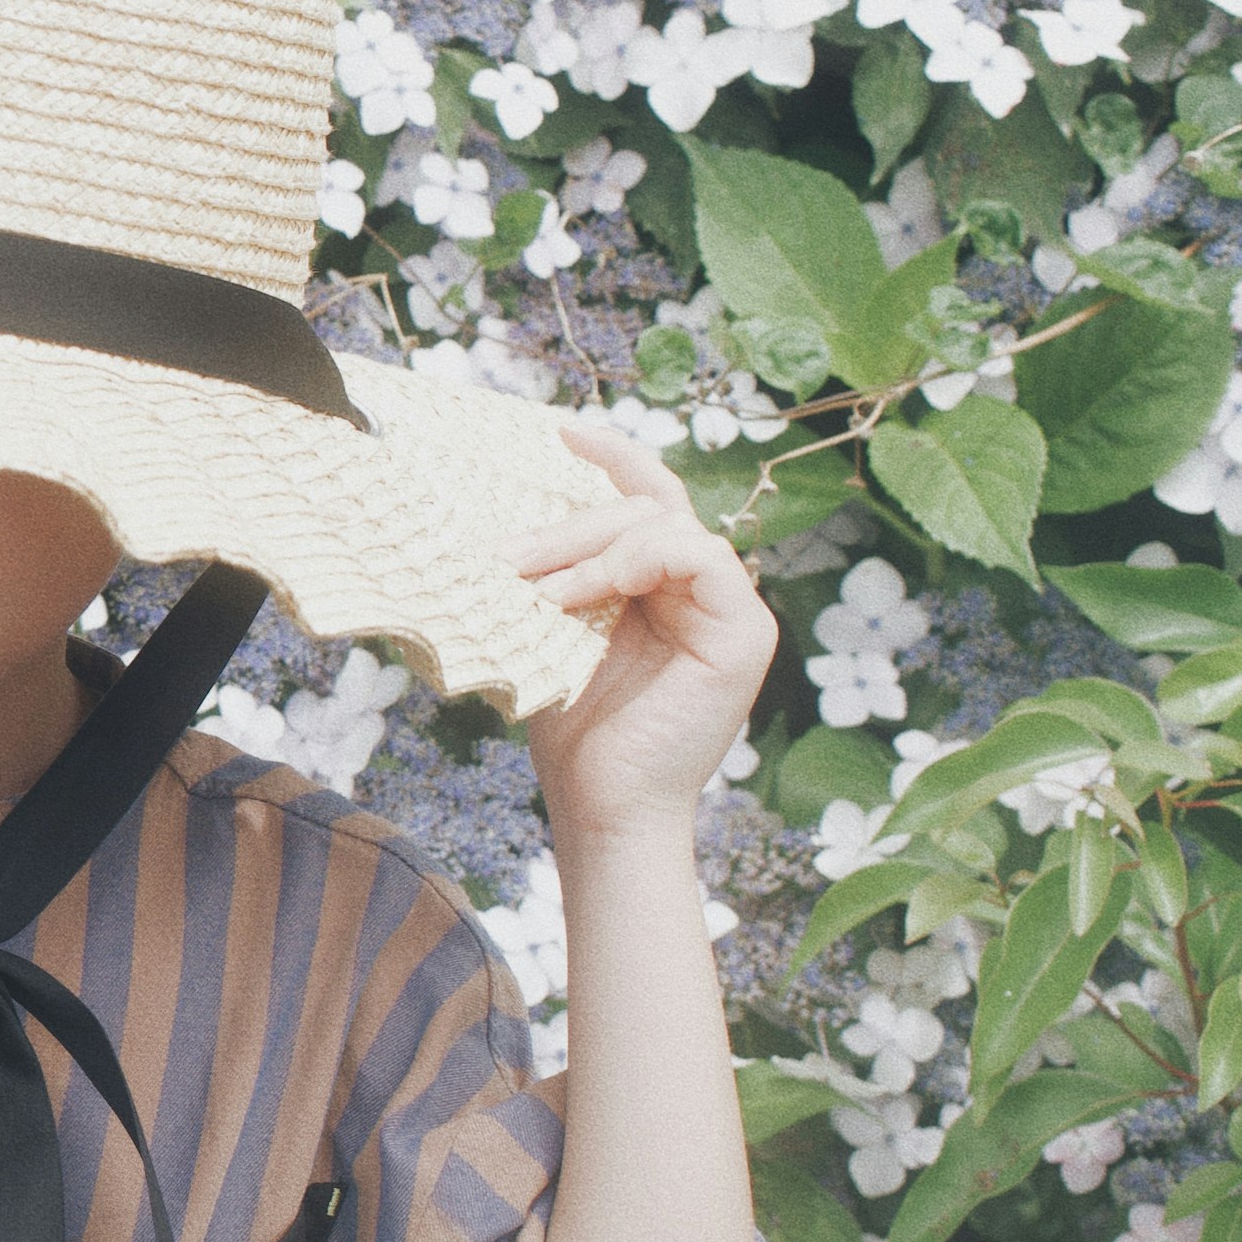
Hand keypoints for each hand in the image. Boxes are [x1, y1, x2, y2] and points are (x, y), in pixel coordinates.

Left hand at [505, 420, 778, 841]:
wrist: (602, 807)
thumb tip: (496, 525)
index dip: (611, 459)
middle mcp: (702, 589)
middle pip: (648, 507)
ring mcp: (729, 608)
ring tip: (538, 585)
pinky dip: (634, 561)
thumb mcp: (553, 635)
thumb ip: (553, 579)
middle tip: (511, 553)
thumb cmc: (574, 733)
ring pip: (667, 522)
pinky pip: (697, 554)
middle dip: (572, 520)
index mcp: (661, 586)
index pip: (646, 500)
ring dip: (592, 542)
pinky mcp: (744, 632)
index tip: (559, 434)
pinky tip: (581, 593)